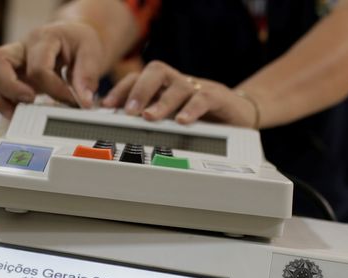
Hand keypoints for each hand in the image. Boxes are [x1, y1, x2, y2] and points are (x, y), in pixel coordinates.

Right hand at [0, 21, 102, 117]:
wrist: (72, 38)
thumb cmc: (79, 43)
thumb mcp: (91, 53)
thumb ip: (87, 76)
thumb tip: (83, 101)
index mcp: (43, 38)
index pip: (39, 68)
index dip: (55, 90)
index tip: (74, 101)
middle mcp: (21, 48)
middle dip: (10, 87)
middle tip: (31, 100)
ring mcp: (12, 62)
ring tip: (18, 114)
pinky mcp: (9, 75)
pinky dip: (0, 103)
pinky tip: (17, 113)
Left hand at [101, 60, 259, 127]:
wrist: (240, 115)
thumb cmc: (203, 120)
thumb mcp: (173, 122)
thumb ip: (153, 123)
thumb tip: (120, 135)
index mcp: (166, 87)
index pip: (139, 77)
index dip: (121, 89)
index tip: (107, 106)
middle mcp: (179, 83)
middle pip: (156, 71)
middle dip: (138, 89)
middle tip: (128, 110)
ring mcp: (199, 88)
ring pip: (177, 84)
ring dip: (161, 102)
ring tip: (149, 117)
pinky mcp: (219, 98)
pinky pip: (203, 98)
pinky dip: (191, 109)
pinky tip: (182, 121)